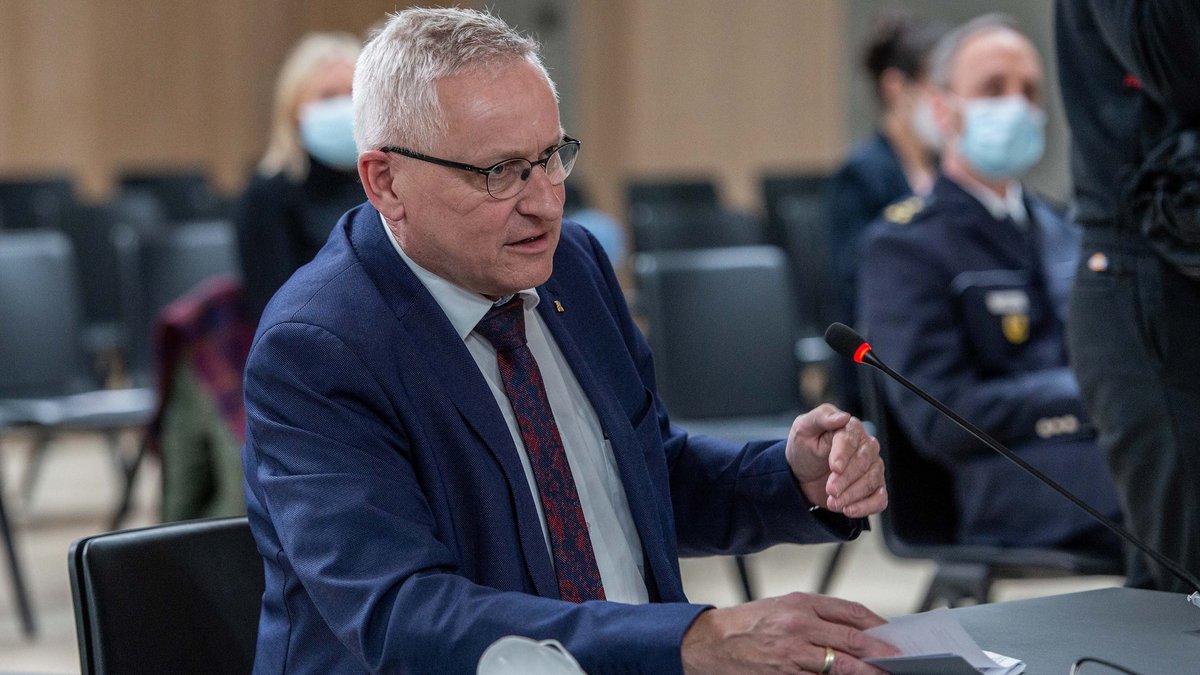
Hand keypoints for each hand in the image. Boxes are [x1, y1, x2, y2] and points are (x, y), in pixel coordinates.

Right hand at [681, 592, 897, 673]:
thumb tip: (856, 629)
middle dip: (880, 652)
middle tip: (900, 659)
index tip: (892, 634)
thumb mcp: (783, 607)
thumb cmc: (747, 624)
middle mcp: (798, 626)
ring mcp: (792, 654)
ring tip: (883, 674)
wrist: (710, 643)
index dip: (876, 624)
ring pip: (841, 665)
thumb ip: (819, 615)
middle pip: (851, 639)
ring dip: (866, 672)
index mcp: (800, 603)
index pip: (850, 611)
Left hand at [785, 404, 886, 517]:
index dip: (843, 454)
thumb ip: (821, 418)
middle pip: (864, 463)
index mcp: (850, 428)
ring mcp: (873, 468)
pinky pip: (880, 499)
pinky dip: (866, 507)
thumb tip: (843, 417)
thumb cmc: (804, 447)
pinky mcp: (874, 488)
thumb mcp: (803, 429)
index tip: (834, 468)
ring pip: (872, 481)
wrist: (802, 473)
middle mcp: (867, 447)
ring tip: (833, 502)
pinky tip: (848, 510)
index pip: (851, 440)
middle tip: (830, 490)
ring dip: (852, 495)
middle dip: (846, 479)